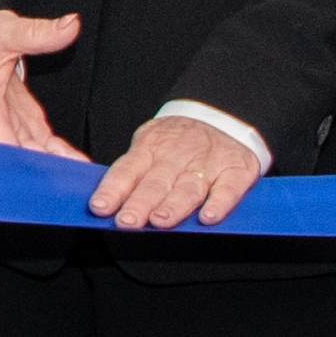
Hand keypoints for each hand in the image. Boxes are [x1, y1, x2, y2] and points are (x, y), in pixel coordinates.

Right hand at [0, 7, 91, 162]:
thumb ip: (37, 33)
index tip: (47, 171)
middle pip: (16, 156)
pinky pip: (39, 147)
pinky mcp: (18, 126)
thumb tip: (71, 25)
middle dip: (43, 170)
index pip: (0, 142)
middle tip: (73, 178)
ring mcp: (5, 128)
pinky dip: (56, 156)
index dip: (22, 161)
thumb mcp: (4, 30)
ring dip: (53, 166)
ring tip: (81, 176)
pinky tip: (76, 165)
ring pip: (30, 155)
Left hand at [92, 110, 270, 233]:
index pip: (126, 170)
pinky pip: (227, 189)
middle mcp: (177, 157)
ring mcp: (208, 164)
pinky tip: (208, 218)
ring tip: (160, 221)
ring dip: (174, 206)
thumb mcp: (149, 144)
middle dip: (140, 203)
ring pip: (188, 188)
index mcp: (150, 149)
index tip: (100, 208)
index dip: (112, 190)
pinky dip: (219, 204)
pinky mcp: (236, 171)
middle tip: (127, 221)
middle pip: (155, 183)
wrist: (222, 115)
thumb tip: (105, 204)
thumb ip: (132, 172)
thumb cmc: (177, 141)